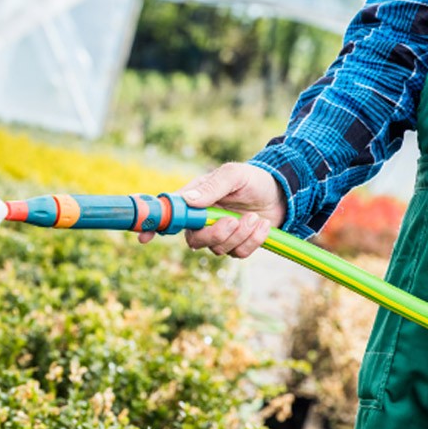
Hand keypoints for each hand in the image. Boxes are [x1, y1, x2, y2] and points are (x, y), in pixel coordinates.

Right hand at [139, 162, 286, 257]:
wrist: (283, 193)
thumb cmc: (254, 179)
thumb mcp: (234, 175)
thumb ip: (212, 187)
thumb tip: (188, 201)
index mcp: (196, 201)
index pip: (171, 215)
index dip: (155, 227)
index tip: (144, 238)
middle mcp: (203, 220)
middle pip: (195, 240)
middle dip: (215, 234)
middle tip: (234, 220)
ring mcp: (220, 235)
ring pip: (218, 249)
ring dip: (240, 235)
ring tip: (255, 218)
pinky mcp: (237, 245)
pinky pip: (238, 254)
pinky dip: (253, 241)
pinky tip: (262, 226)